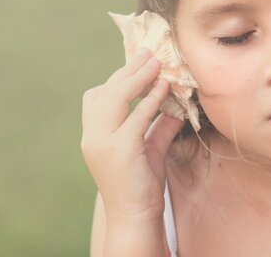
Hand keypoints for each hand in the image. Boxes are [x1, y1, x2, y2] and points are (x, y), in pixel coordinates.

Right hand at [81, 49, 184, 224]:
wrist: (134, 216)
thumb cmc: (139, 184)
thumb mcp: (148, 149)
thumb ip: (159, 127)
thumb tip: (177, 107)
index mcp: (93, 135)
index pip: (97, 96)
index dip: (117, 77)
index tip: (137, 63)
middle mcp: (92, 136)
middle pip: (106, 92)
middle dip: (128, 70)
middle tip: (148, 54)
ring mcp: (103, 142)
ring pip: (116, 98)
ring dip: (137, 77)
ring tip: (156, 63)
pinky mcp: (120, 148)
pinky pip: (137, 116)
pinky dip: (151, 99)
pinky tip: (164, 87)